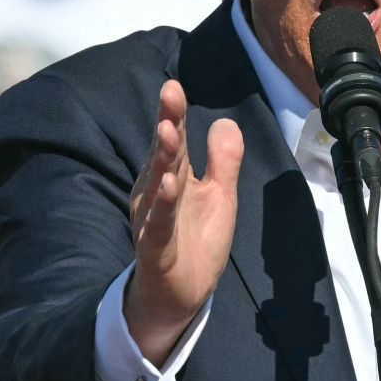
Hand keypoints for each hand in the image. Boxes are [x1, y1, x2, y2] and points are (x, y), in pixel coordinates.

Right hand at [124, 79, 242, 364]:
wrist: (182, 295)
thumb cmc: (196, 240)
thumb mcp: (220, 196)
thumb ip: (223, 160)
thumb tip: (226, 121)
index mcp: (172, 176)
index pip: (175, 140)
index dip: (174, 113)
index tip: (174, 85)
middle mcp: (157, 193)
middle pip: (165, 153)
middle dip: (167, 122)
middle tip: (170, 92)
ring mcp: (155, 220)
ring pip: (159, 183)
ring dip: (162, 157)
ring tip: (168, 131)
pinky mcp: (157, 248)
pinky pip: (159, 224)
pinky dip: (164, 204)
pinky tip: (169, 185)